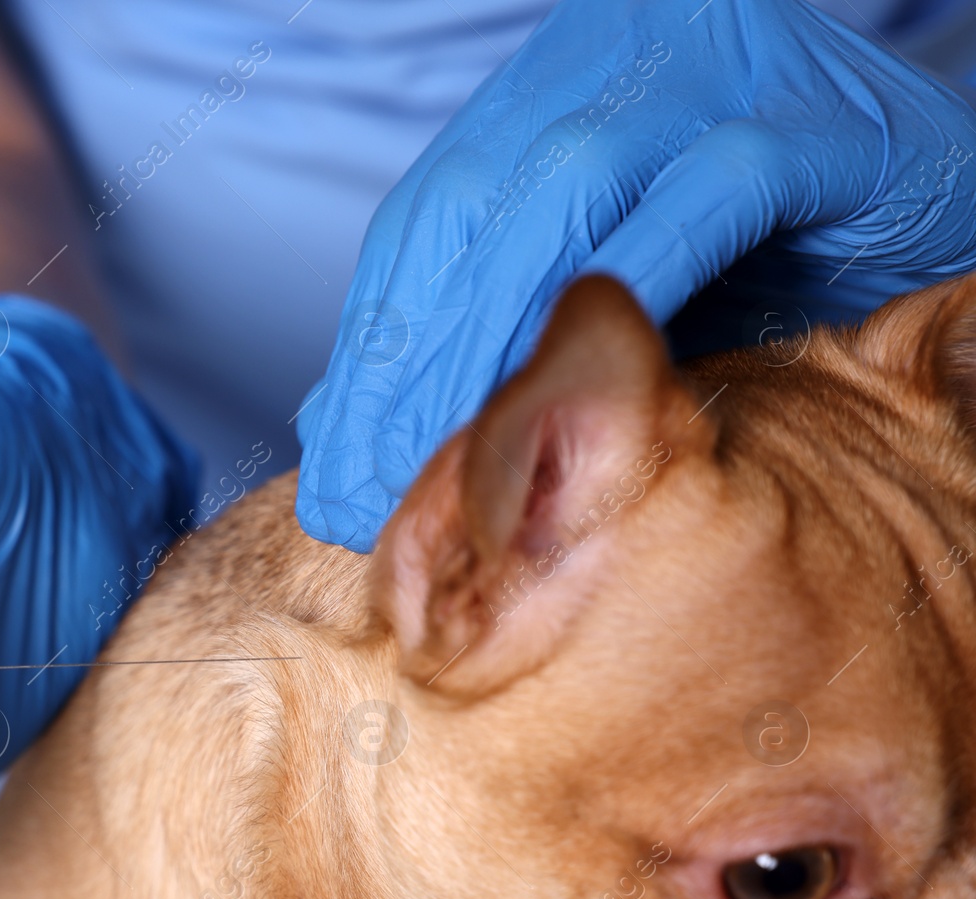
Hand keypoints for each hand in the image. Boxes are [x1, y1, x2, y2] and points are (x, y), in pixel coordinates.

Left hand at [296, 0, 975, 550]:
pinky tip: (573, 395)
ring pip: (562, 198)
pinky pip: (698, 209)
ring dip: (495, 342)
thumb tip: (339, 430)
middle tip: (372, 484)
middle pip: (472, 210)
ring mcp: (714, 72)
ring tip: (451, 462)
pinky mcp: (810, 122)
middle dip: (411, 360)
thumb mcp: (595, 287)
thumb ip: (484, 335)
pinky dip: (630, 303)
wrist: (925, 199)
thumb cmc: (760, 254)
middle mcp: (616, 56)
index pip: (427, 219)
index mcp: (550, 89)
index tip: (339, 462)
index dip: (373, 346)